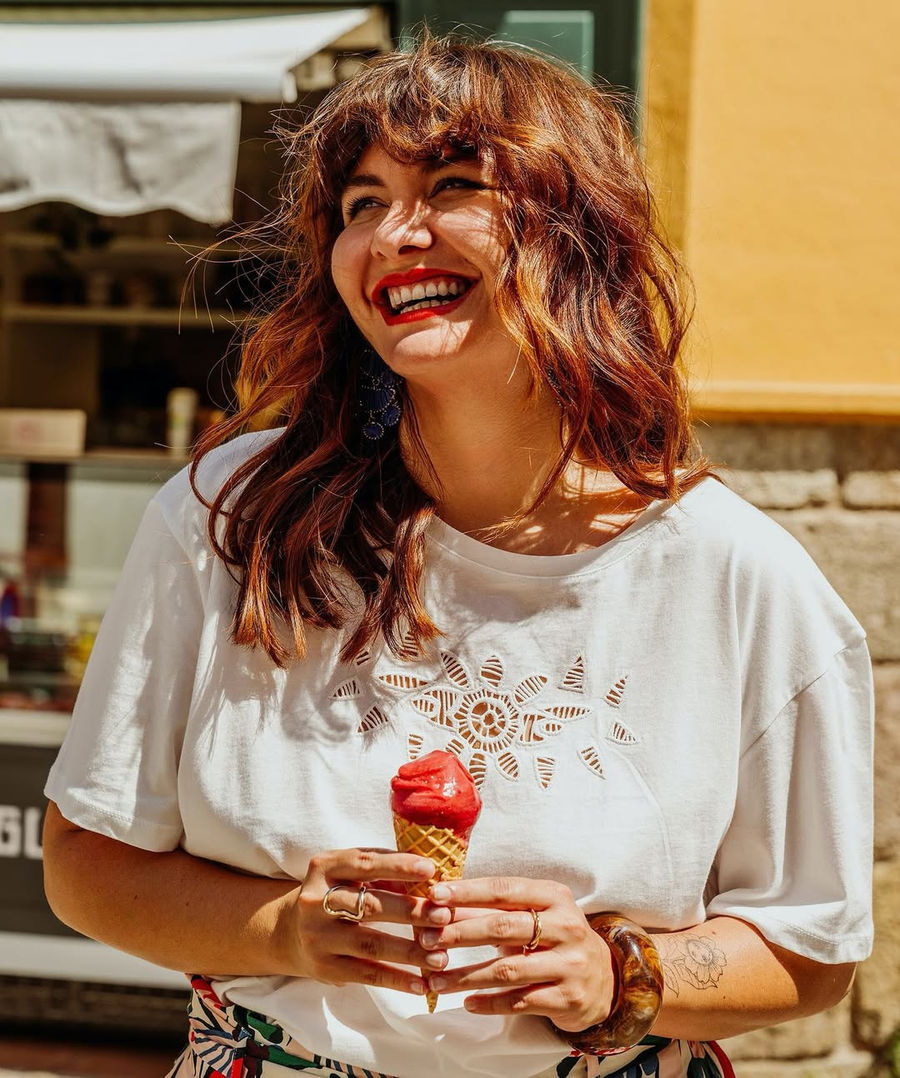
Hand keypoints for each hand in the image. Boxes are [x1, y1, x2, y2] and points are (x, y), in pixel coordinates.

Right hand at [279, 848, 452, 994]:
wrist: (290, 931)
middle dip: (410, 911)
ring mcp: (318, 937)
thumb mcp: (349, 873)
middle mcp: (315, 901)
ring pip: (370, 943)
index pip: (364, 863)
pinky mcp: (324, 968)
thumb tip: (432, 878)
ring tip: (441, 956)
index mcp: (324, 867)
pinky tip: (422, 984)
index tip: (431, 870)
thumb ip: (383, 871)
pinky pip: (366, 974)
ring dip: (410, 951)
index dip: (398, 866)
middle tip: (444, 916)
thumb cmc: (338, 893)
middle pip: (369, 905)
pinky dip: (396, 979)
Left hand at [420, 877, 615, 1030]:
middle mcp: (566, 926)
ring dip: (466, 976)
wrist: (604, 979)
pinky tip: (467, 1003)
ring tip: (435, 980)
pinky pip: (521, 1002)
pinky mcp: (569, 998)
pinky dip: (490, 1003)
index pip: (504, 890)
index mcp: (554, 896)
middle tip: (424, 939)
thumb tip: (440, 904)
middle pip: (503, 927)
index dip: (467, 892)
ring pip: (508, 970)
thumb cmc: (554, 938)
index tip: (434, 895)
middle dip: (459, 933)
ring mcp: (570, 964)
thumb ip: (492, 910)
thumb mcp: (532, 915)